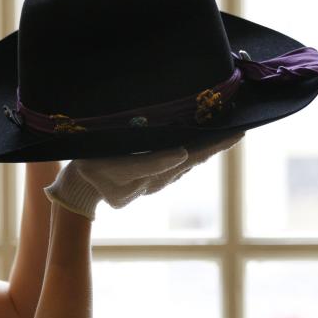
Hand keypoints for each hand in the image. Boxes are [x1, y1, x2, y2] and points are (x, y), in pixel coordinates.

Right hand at [43, 131, 245, 220]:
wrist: (79, 187)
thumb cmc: (94, 170)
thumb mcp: (117, 168)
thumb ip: (150, 163)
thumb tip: (181, 153)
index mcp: (154, 173)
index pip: (189, 156)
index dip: (214, 144)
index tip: (237, 133)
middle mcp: (159, 178)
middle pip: (192, 160)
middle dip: (215, 145)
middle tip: (239, 130)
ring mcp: (154, 180)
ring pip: (186, 163)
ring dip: (206, 149)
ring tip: (227, 134)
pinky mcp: (149, 178)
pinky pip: (175, 165)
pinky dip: (192, 153)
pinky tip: (203, 144)